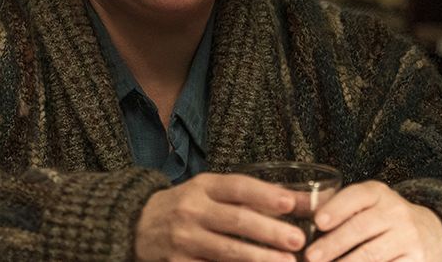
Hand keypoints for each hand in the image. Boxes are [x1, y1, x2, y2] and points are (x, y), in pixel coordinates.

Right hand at [135, 172, 305, 261]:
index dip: (264, 195)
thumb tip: (305, 202)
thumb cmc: (186, 207)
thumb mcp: (210, 192)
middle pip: (235, 220)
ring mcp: (183, 239)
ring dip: (258, 259)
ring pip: (226, 251)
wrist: (136, 225)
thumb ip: (251, 196)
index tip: (291, 204)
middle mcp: (191, 210)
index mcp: (202, 186)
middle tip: (298, 241)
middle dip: (268, 231)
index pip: (237, 187)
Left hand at [304, 181, 441, 261]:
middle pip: (361, 228)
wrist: (431, 232)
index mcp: (378, 193)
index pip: (357, 196)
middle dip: (332, 244)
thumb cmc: (382, 217)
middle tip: (311, 257)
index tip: (317, 222)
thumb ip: (338, 208)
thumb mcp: (366, 204)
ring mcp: (408, 237)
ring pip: (373, 254)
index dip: (337, 208)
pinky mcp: (417, 259)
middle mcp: (396, 212)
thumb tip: (301, 220)